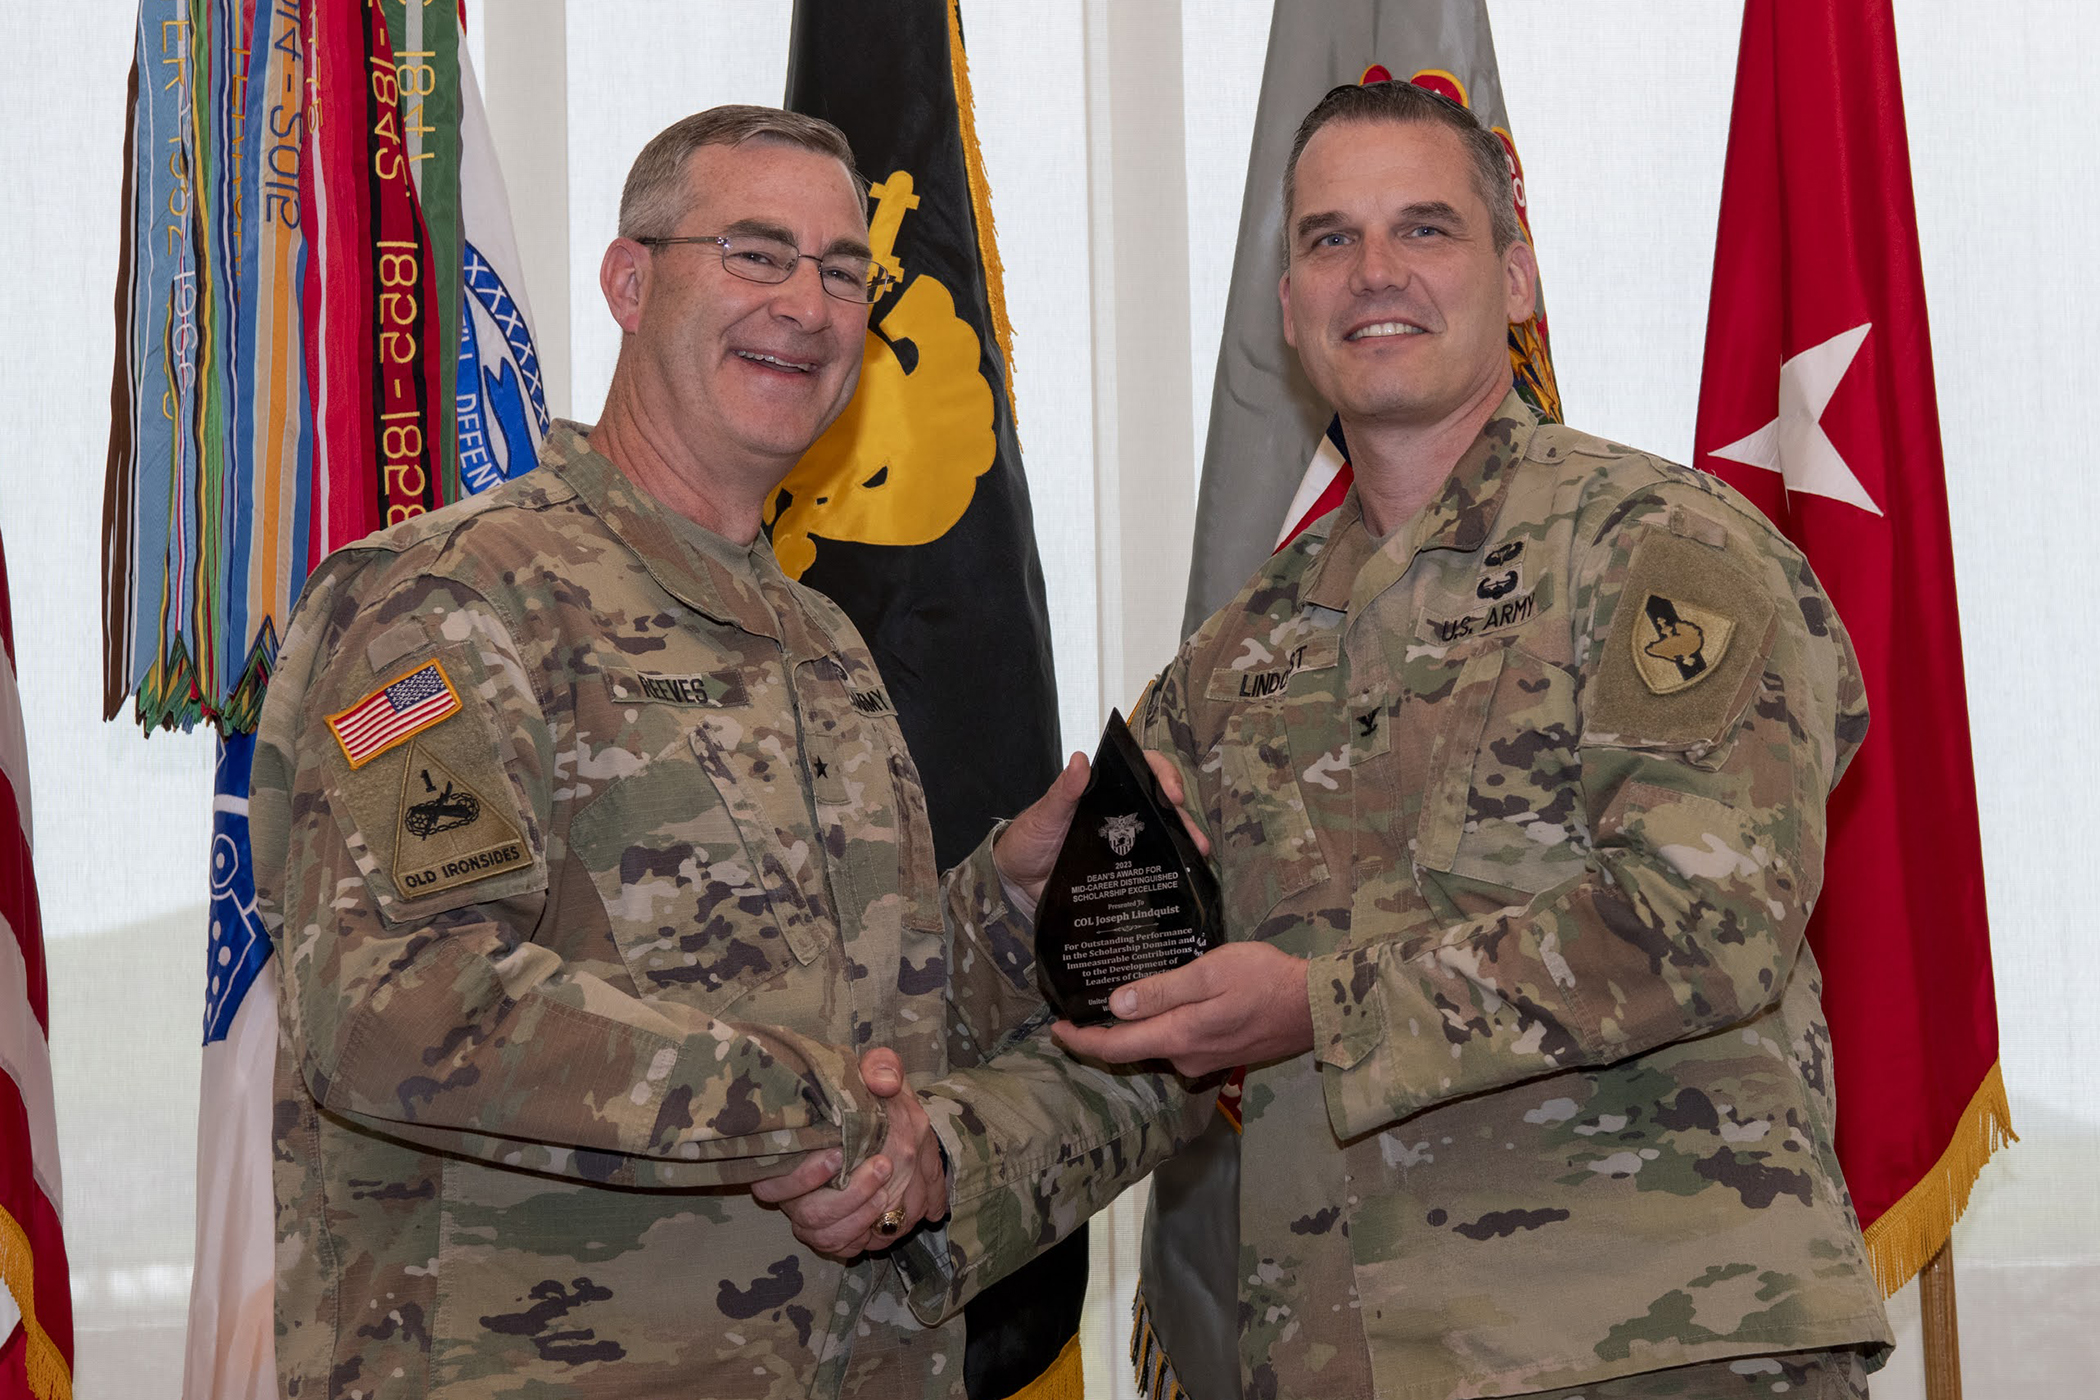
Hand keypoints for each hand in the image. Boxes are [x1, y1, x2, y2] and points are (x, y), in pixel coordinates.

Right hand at [750, 1048, 948, 1257]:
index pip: (772, 1182)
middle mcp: (794, 1193)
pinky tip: (884, 1217)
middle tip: (883, 1167)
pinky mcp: (834, 1233)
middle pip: (807, 1214)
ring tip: (887, 1190)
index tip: (838, 1155)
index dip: (802, 1176)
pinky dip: (862, 1237)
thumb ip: (880, 1068)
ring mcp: (812, 1216)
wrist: (894, 1127)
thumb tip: (884, 1081)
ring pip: (824, 1235)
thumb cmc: (872, 1100)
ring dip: (858, 1216)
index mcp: (788, 1156)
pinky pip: (840, 1249)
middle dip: (846, 1196)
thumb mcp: (878, 1074)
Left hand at [994, 749, 1209, 905]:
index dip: (1163, 774)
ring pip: (1163, 837)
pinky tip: (1184, 880)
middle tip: (1194, 837)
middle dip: (1184, 818)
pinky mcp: (1123, 872)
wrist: (1016, 880)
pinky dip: (1170, 871)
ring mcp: (1125, 844)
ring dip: (1184, 845)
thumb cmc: (1028, 838)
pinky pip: (1151, 868)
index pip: (1142, 769)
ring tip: (1199, 858)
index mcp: (1104, 791)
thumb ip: (1063, 791)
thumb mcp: (1045, 814)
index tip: (1172, 791)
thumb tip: (1081, 759)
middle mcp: (1121, 814)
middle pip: (1162, 806)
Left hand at [1051, 943, 1312, 1076]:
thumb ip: (1162, 991)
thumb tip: (1116, 1006)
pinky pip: (1178, 1043)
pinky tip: (1159, 1005)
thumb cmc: (1263, 979)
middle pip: (1132, 1049)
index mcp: (1178, 1037)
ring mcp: (1204, 1060)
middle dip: (1102, 1033)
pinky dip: (1160, 1027)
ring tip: (1116, 998)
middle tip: (1079, 1006)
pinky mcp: (1220, 1054)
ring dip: (1133, 1028)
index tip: (1055, 1027)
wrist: (1315, 1006)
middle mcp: (1185, 1058)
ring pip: (1156, 1045)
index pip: (1115, 1048)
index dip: (1081, 1040)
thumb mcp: (1209, 973)